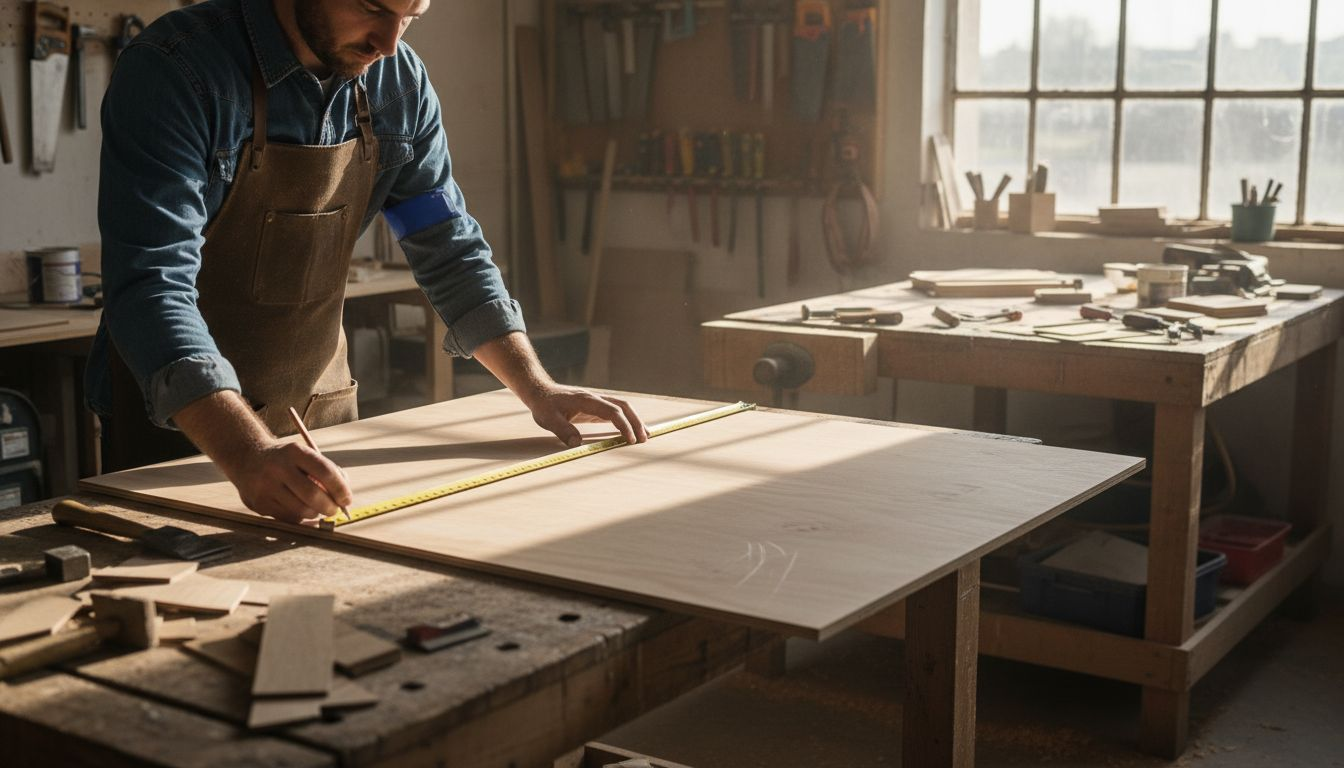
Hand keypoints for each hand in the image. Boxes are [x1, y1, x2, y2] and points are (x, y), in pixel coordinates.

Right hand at [223, 441, 351, 524]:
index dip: (340, 488)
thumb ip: (326, 473)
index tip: (347, 499)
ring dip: (315, 514)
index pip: (325, 471)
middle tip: (335, 510)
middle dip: (330, 507)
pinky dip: (301, 518)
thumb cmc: (286, 461)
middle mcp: (278, 468)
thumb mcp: (304, 456)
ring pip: (301, 510)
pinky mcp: (259, 503)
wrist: (247, 459)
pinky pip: (288, 518)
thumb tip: (344, 499)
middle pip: (312, 495)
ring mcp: (265, 487)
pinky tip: (302, 511)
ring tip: (317, 509)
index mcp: (294, 452)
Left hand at [524, 385, 649, 447]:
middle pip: (623, 407)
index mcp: (587, 400)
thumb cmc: (544, 405)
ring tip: (645, 436)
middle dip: (636, 422)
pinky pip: (616, 412)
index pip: (612, 411)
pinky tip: (631, 432)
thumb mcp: (548, 419)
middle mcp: (596, 399)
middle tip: (644, 439)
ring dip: (634, 420)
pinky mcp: (595, 407)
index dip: (623, 425)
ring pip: (622, 408)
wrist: (540, 391)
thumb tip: (576, 443)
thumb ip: (562, 429)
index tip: (630, 439)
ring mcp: (597, 402)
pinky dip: (626, 421)